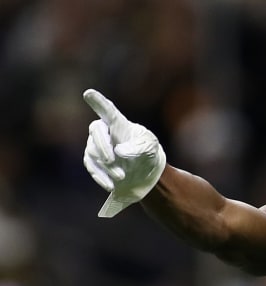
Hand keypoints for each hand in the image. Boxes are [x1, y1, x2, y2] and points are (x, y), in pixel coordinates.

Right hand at [83, 89, 165, 216]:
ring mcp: (96, 146)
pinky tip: (110, 185)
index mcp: (119, 123)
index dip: (98, 102)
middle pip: (96, 132)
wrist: (144, 173)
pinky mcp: (93, 162)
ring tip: (122, 177)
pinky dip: (100, 177)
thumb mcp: (149, 148)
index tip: (89, 93)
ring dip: (107, 166)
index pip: (107, 110)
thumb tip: (119, 151)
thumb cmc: (147, 153)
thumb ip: (137, 147)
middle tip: (113, 160)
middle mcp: (104, 131)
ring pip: (93, 152)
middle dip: (103, 147)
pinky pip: (92, 167)